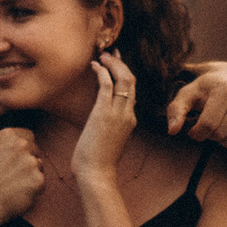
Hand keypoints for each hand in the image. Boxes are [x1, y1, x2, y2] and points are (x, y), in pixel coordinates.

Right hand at [0, 126, 42, 220]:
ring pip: (39, 165)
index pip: (27, 135)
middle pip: (35, 150)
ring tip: (14, 185)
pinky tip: (19, 193)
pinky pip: (41, 182)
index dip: (22, 148)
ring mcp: (31, 162)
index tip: (15, 159)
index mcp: (7, 136)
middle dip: (27, 159)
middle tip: (14, 174)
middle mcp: (22, 145)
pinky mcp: (38, 180)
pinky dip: (33, 189)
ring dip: (31, 173)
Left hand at [74, 44, 137, 186]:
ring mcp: (118, 113)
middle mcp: (128, 114)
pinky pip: (107, 85)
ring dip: (112, 64)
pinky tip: (95, 66)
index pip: (131, 91)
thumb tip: (102, 121)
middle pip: (130, 81)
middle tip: (110, 53)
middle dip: (121, 63)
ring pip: (122, 79)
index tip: (116, 63)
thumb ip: (111, 127)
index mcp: (130, 120)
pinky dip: (102, 72)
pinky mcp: (104, 113)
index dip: (124, 74)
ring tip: (102, 55)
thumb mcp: (110, 140)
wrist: (96, 174)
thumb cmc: (98, 161)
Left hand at [167, 58, 226, 152]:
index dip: (196, 133)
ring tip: (220, 127)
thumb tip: (172, 131)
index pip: (208, 124)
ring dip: (223, 141)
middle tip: (209, 124)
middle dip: (210, 135)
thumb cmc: (204, 88)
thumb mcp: (187, 93)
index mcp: (224, 89)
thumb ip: (176, 110)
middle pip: (221, 135)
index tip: (193, 129)